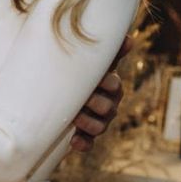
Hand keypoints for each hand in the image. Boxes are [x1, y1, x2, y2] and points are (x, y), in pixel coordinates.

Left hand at [70, 34, 130, 151]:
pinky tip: (74, 141)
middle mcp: (106, 103)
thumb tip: (130, 38)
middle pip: (108, 107)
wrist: (50, 90)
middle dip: (97, 102)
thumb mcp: (85, 57)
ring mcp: (97, 120)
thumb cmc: (74, 69)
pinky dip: (83, 143)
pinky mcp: (85, 135)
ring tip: (75, 118)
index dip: (108, 83)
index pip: (114, 84)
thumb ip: (105, 49)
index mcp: (108, 84)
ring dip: (88, 123)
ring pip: (100, 126)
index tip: (99, 79)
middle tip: (84, 98)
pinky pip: (88, 143)